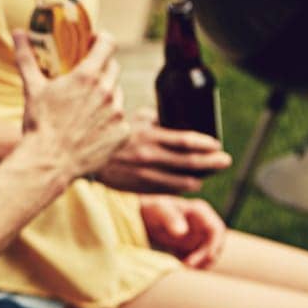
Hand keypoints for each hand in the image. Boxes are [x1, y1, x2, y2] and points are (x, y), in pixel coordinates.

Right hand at [15, 29, 128, 182]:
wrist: (49, 162)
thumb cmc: (39, 123)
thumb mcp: (32, 88)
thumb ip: (26, 57)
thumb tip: (17, 31)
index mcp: (86, 76)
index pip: (107, 44)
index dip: (102, 39)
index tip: (95, 41)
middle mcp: (107, 92)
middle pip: (113, 68)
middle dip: (102, 68)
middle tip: (86, 77)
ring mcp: (117, 113)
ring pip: (116, 95)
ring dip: (105, 96)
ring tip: (85, 109)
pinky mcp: (122, 133)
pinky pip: (120, 120)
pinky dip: (108, 121)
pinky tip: (91, 129)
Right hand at [93, 108, 230, 193]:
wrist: (82, 158)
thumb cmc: (108, 135)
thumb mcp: (130, 120)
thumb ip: (152, 119)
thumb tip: (171, 117)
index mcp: (148, 136)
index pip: (186, 140)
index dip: (206, 143)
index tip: (217, 144)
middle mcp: (149, 156)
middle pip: (190, 162)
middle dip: (212, 162)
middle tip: (225, 160)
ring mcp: (145, 174)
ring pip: (182, 181)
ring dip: (199, 178)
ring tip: (209, 173)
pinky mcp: (139, 188)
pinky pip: (168, 191)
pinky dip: (182, 187)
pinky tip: (189, 184)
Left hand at [140, 193, 225, 267]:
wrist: (142, 216)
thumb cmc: (152, 210)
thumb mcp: (159, 210)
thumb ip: (170, 219)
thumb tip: (182, 232)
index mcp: (200, 211)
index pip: (216, 229)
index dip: (214, 245)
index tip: (207, 257)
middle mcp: (204, 223)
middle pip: (215, 244)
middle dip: (205, 258)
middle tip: (188, 266)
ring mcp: (201, 236)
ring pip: (209, 254)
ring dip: (200, 264)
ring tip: (182, 268)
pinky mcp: (195, 247)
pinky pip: (200, 260)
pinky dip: (194, 266)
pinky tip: (180, 267)